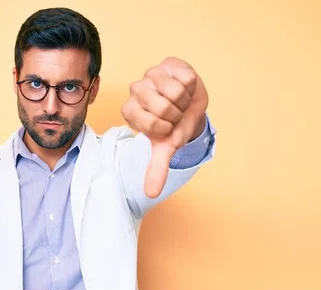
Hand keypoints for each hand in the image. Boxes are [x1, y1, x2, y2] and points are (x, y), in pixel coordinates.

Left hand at [121, 57, 208, 197]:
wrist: (190, 103)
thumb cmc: (174, 124)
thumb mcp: (166, 146)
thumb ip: (157, 168)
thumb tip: (150, 194)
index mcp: (130, 111)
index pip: (149, 123)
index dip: (165, 128)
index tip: (165, 127)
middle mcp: (136, 91)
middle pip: (163, 107)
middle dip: (176, 115)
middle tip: (175, 113)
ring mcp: (151, 74)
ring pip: (174, 92)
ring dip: (184, 101)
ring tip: (180, 101)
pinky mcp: (168, 63)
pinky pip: (185, 78)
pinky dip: (190, 87)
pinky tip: (184, 86)